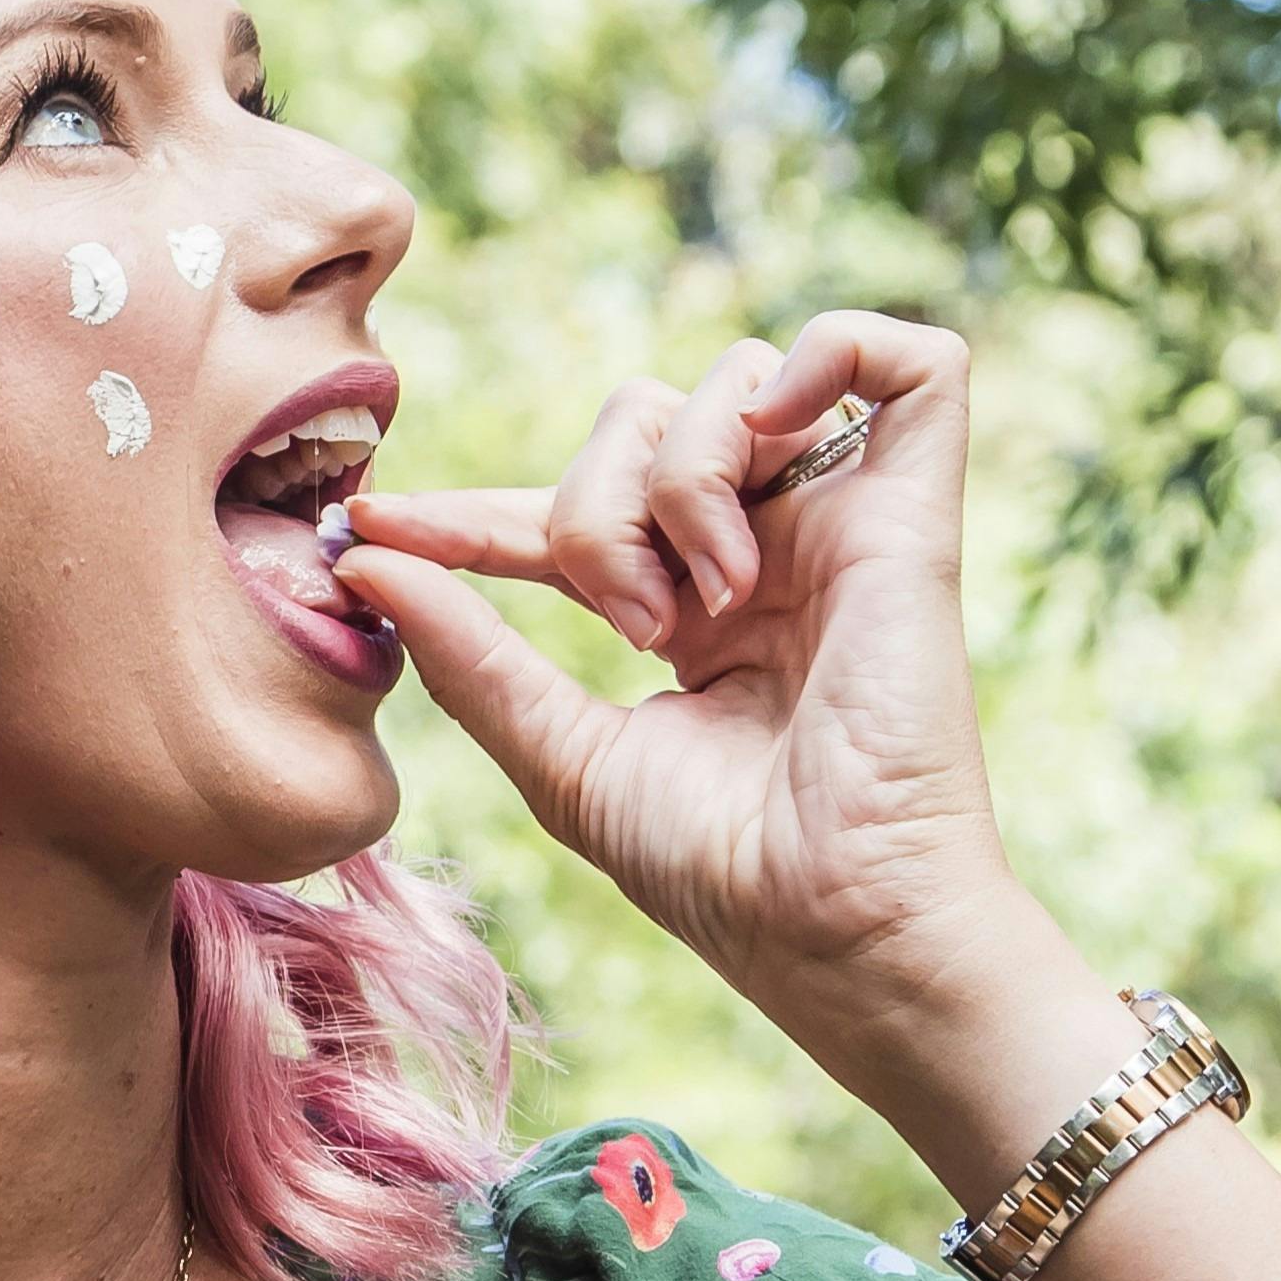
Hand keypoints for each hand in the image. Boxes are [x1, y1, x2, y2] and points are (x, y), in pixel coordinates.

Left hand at [338, 311, 1026, 1085]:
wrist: (836, 925)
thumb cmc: (719, 872)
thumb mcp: (562, 757)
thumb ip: (473, 655)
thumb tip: (362, 561)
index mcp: (688, 614)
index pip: (562, 515)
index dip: (468, 512)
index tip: (373, 532)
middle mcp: (764, 554)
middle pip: (639, 419)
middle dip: (594, 505)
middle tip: (633, 624)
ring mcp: (840, 530)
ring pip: (731, 382)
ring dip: (680, 477)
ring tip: (711, 598)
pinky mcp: (918, 518)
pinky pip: (912, 359)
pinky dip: (828, 355)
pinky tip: (776, 440)